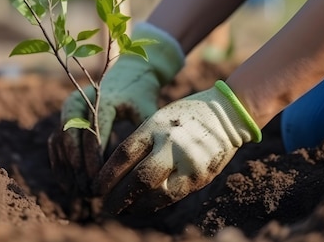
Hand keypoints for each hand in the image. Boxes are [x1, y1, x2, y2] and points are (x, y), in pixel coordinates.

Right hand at [47, 22, 184, 193]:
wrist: (128, 72)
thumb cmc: (141, 95)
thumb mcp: (147, 110)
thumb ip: (144, 133)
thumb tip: (144, 165)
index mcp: (103, 97)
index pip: (94, 131)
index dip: (94, 159)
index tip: (100, 182)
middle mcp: (81, 99)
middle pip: (71, 135)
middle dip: (78, 166)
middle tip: (87, 190)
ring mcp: (70, 105)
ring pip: (60, 138)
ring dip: (66, 166)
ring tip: (77, 190)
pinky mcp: (65, 113)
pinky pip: (56, 139)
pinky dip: (60, 160)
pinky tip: (68, 182)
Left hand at [93, 80, 261, 213]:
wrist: (227, 114)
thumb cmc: (183, 116)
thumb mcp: (158, 118)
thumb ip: (141, 141)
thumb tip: (116, 171)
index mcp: (155, 125)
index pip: (124, 154)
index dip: (107, 175)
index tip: (96, 187)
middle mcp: (171, 143)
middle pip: (139, 178)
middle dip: (118, 196)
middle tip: (103, 205)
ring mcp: (188, 162)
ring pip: (157, 193)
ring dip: (135, 206)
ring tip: (122, 209)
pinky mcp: (201, 176)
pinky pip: (173, 196)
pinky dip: (155, 204)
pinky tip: (142, 206)